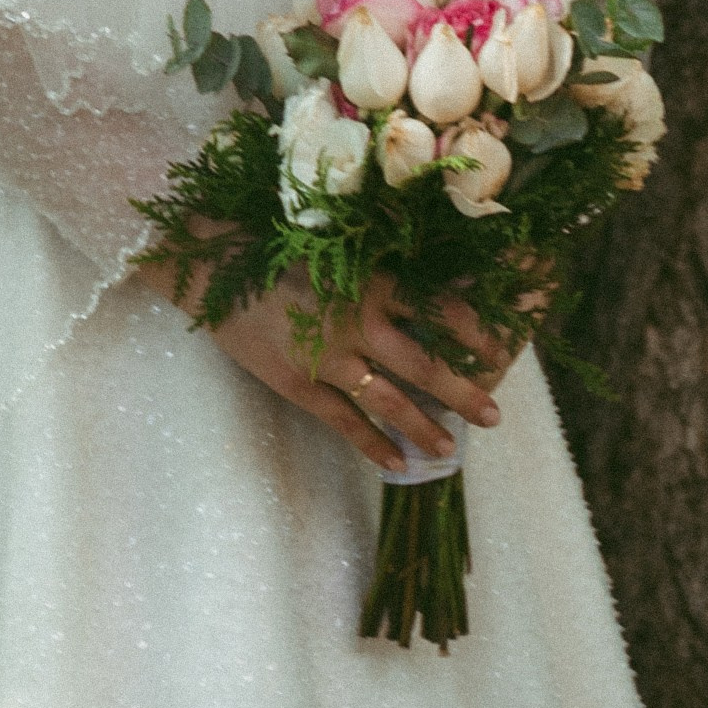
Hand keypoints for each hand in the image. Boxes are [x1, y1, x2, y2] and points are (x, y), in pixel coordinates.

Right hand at [144, 247, 518, 470]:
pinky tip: (397, 463)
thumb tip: (425, 279)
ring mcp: (327, 356)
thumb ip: (373, 268)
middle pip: (424, 364)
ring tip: (450, 450)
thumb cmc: (270, 244)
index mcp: (368, 279)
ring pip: (390, 401)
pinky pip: (344, 421)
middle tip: (493, 416)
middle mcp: (357, 320)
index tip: (498, 350)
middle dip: (462, 393)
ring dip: (424, 427)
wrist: (209, 267)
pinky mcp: (299, 383)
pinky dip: (373, 444)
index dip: (472, 331)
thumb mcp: (332, 247)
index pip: (437, 307)